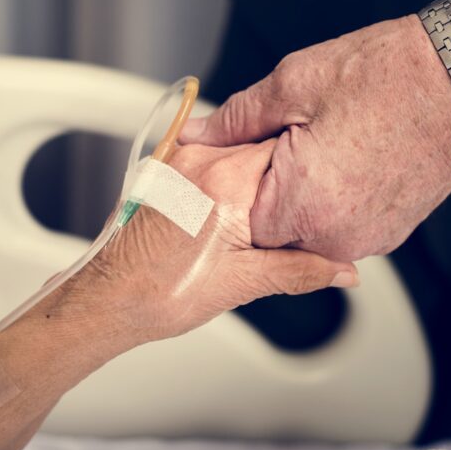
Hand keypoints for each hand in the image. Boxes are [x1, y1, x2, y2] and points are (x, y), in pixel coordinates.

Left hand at [56, 142, 357, 347]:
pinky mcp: (167, 172)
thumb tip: (342, 270)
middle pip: (264, 149)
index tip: (323, 193)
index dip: (310, 171)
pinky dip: (232, 181)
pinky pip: (213, 162)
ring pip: (238, 154)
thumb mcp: (242, 283)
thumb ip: (300, 270)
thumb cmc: (160, 293)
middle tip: (296, 216)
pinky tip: (232, 217)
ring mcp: (179, 163)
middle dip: (286, 178)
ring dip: (257, 180)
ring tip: (260, 223)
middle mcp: (199, 161)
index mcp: (225, 181)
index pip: (287, 151)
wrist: (109, 300)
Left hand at [179, 15, 450, 261]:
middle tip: (286, 139)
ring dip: (302, 196)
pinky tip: (346, 157)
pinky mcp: (391, 232)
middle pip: (272, 233)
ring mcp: (368, 239)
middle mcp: (336, 236)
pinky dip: (333, 199)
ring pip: (308, 230)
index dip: (232, 185)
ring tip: (322, 142)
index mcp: (302, 206)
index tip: (243, 152)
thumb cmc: (387, 75)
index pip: (235, 223)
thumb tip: (196, 135)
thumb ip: (234, 120)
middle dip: (265, 191)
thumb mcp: (292, 84)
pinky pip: (341, 227)